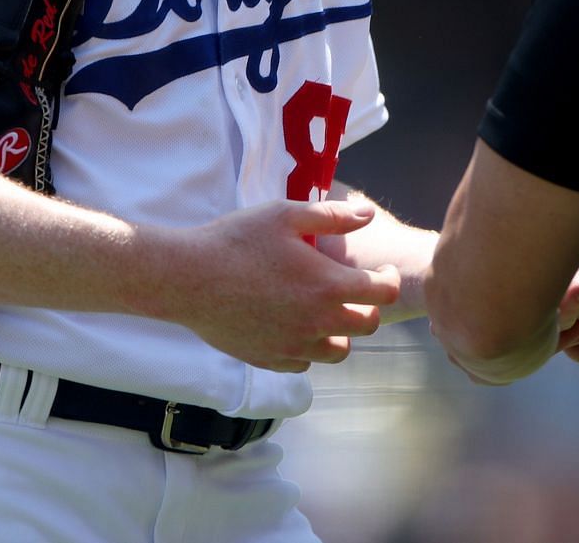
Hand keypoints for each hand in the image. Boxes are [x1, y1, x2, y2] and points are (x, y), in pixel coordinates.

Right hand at [168, 200, 401, 372]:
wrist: (188, 279)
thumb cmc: (236, 240)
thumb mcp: (285, 215)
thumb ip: (332, 216)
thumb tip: (368, 216)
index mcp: (327, 286)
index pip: (384, 294)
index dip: (390, 279)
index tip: (382, 271)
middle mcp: (317, 322)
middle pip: (367, 326)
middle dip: (370, 307)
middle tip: (357, 290)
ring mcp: (293, 345)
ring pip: (338, 351)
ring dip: (341, 331)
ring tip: (325, 309)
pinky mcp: (270, 359)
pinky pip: (304, 362)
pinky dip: (308, 346)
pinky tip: (295, 323)